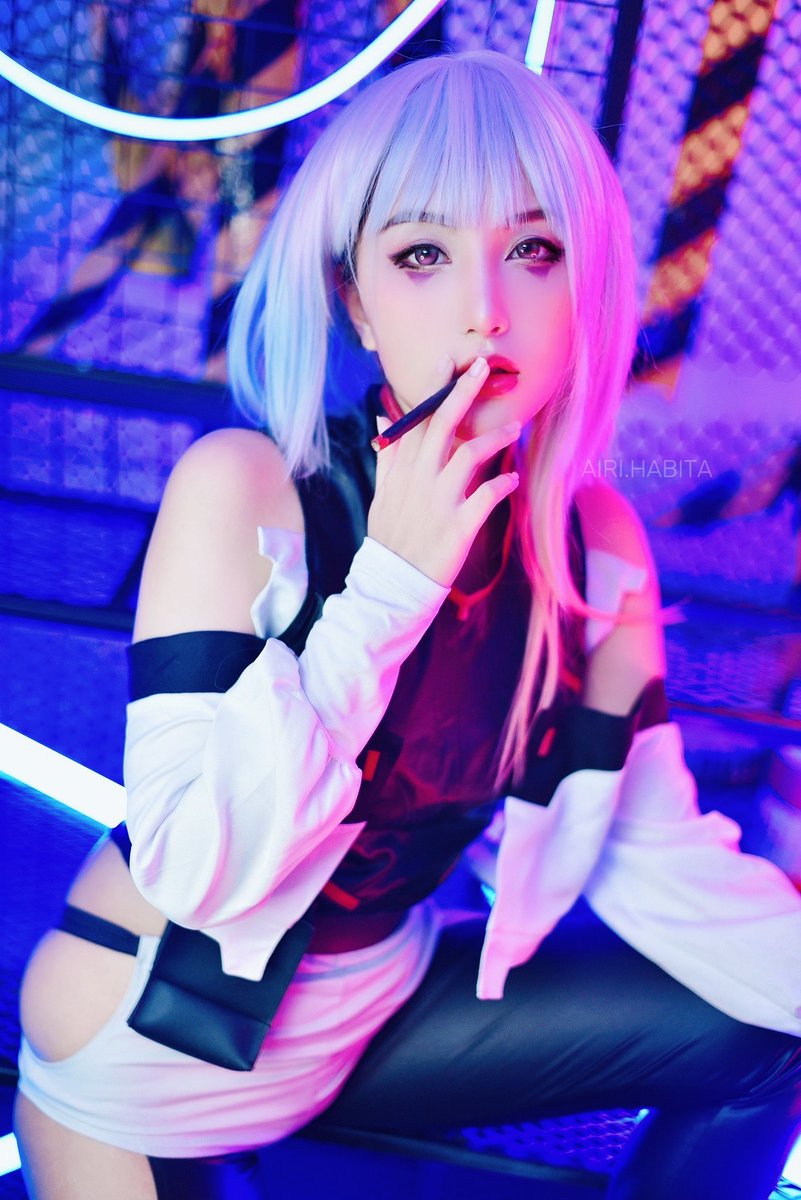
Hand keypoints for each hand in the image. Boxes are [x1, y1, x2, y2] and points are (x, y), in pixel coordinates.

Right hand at [367, 356, 520, 586]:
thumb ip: (388, 455)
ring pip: (469, 455)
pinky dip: (503, 485)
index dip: (434, 389)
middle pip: (441, 425)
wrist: (393, 583)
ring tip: (514, 428)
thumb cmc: (391, 536)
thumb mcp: (382, 494)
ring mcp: (439, 502)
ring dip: (495, 437)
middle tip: (482, 366)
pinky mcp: (458, 526)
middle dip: (462, 392)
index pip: (417, 420)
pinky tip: (513, 480)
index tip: (449, 362)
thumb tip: (382, 416)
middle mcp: (420, 480)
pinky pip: (486, 497)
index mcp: (402, 471)